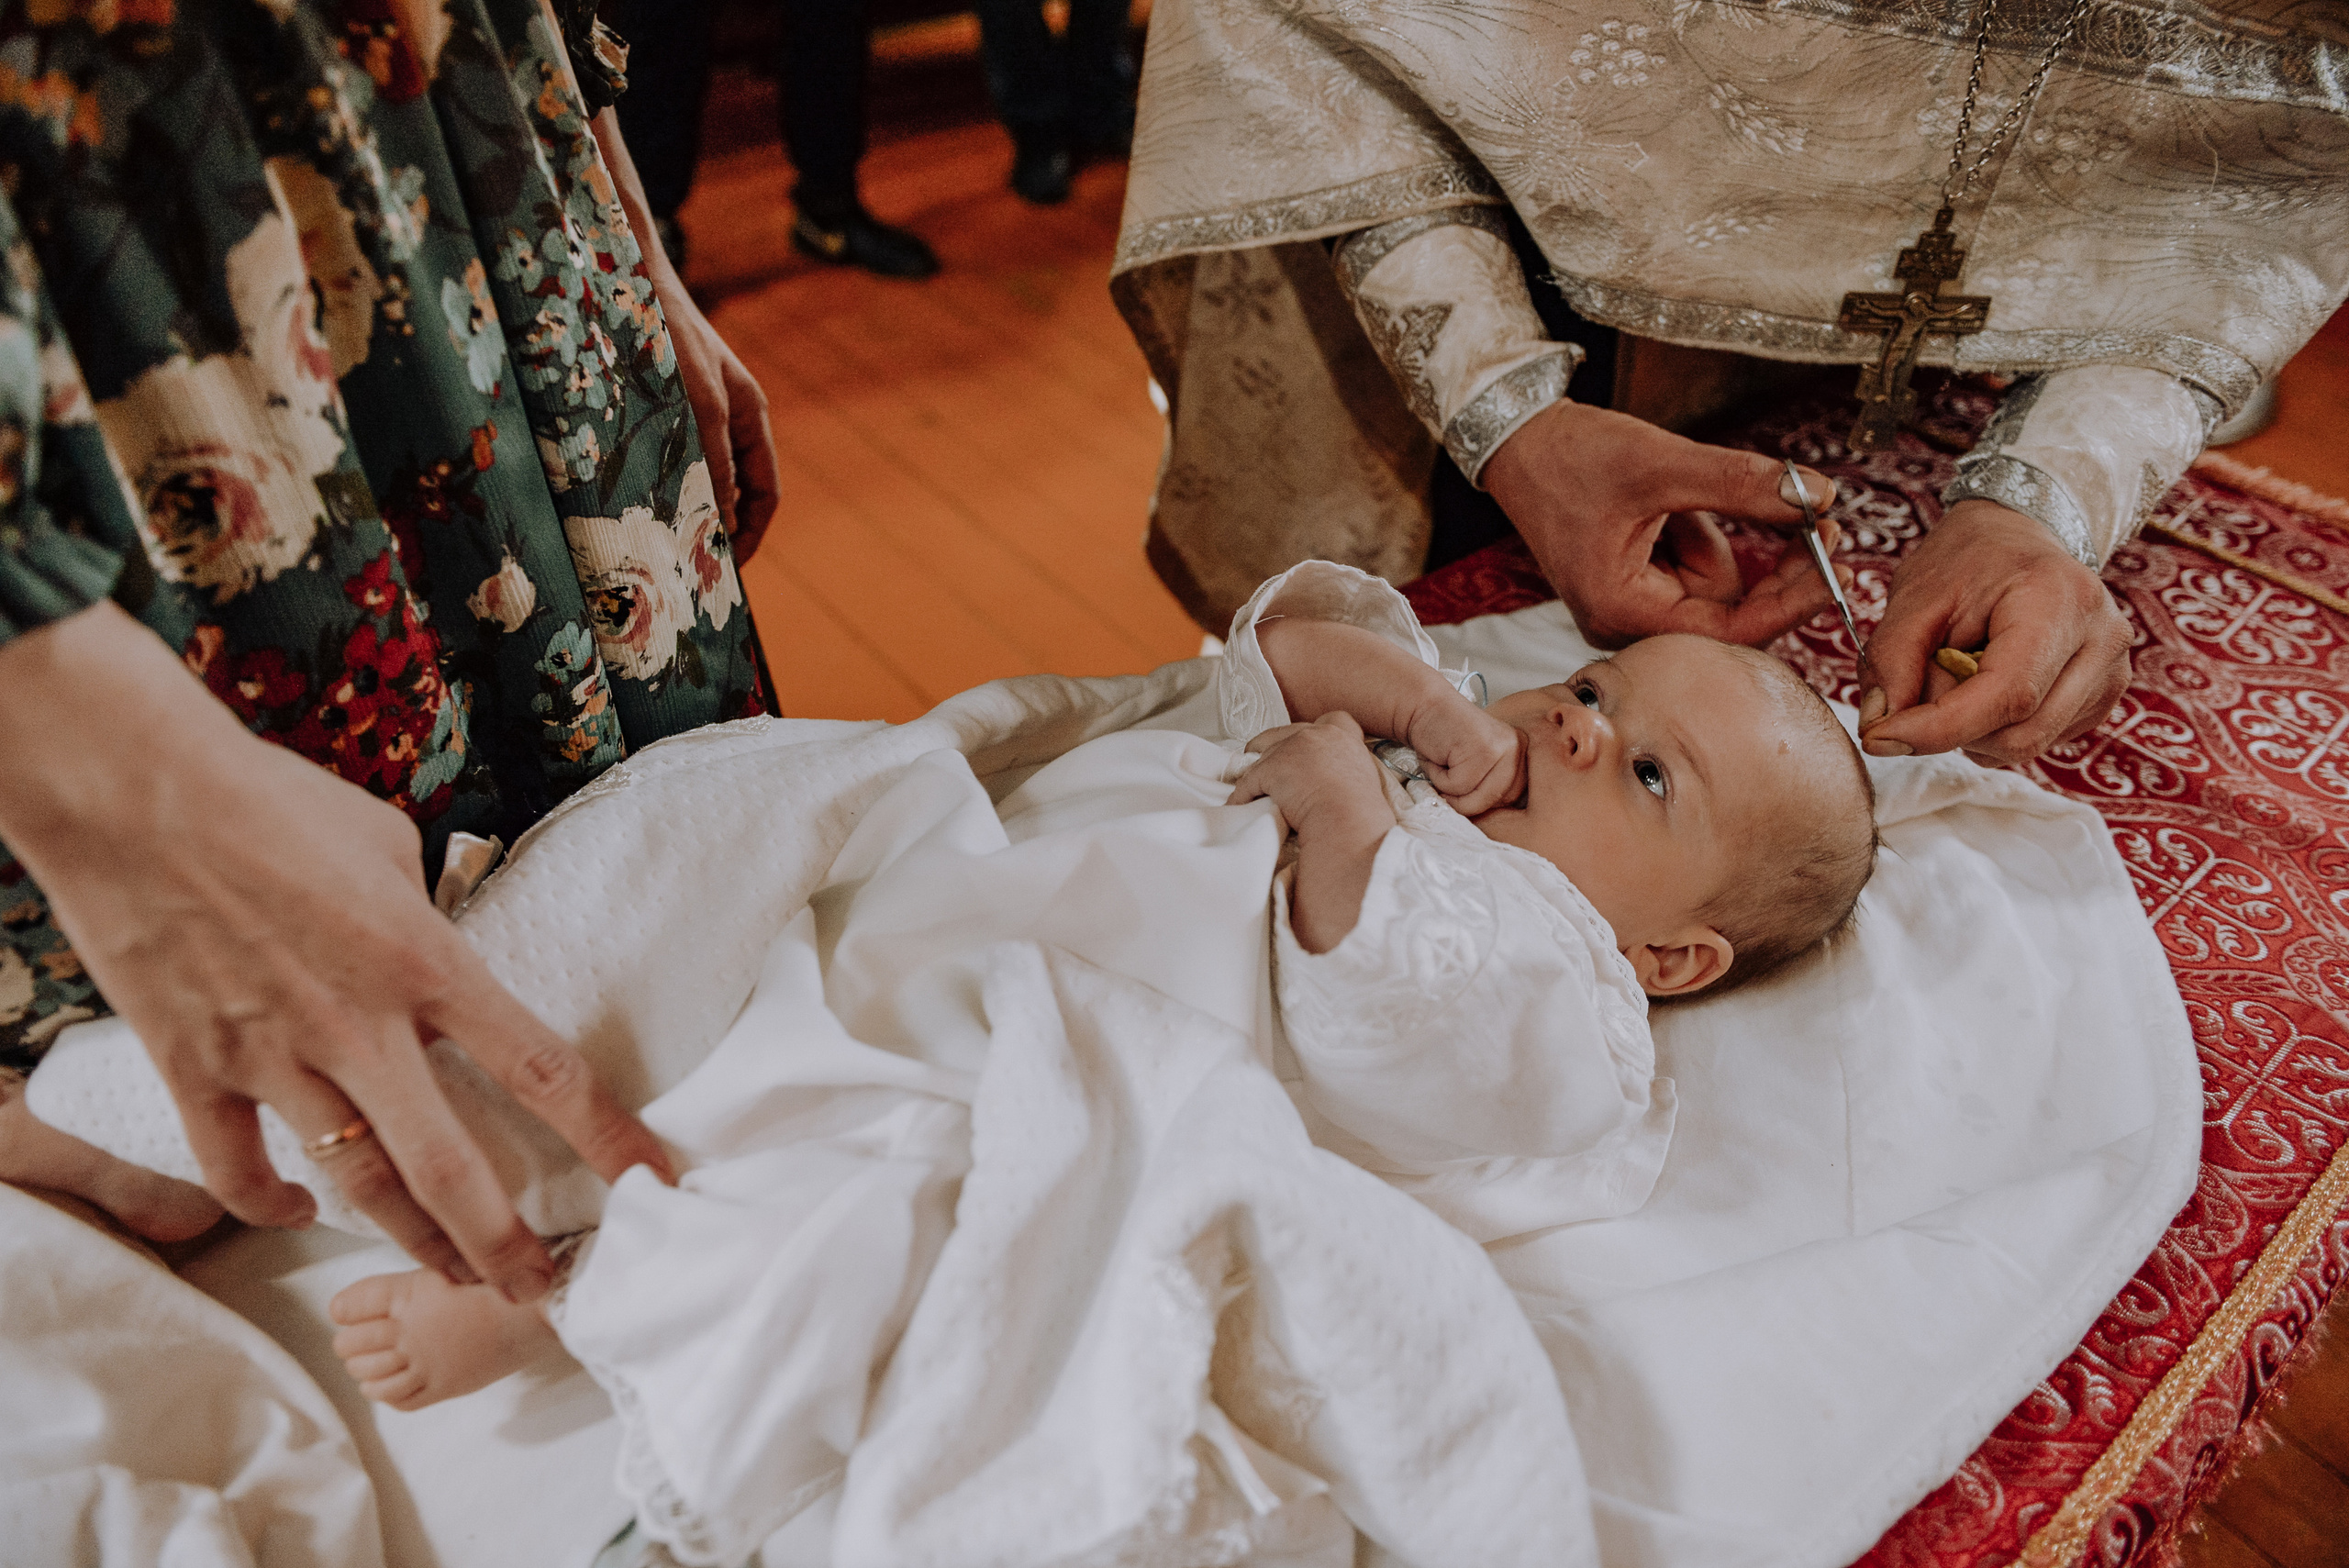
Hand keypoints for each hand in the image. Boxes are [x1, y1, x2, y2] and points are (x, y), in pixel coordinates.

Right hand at [0, 604, 672, 1302]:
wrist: (134, 792)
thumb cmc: (270, 799)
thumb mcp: (387, 846)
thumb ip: (423, 914)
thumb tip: (439, 942)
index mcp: (426, 963)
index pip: (541, 1067)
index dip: (605, 1135)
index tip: (648, 1181)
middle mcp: (361, 1027)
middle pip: (451, 1167)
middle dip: (503, 1244)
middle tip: (541, 1290)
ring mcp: (275, 1057)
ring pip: (358, 1184)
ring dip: (411, 1241)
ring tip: (451, 1277)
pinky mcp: (196, 1069)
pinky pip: (239, 1168)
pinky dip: (271, 1205)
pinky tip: (301, 1217)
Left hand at [592, 110, 779, 560]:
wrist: (621, 273)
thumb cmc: (667, 330)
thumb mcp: (698, 400)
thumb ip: (714, 457)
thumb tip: (720, 517)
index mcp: (750, 417)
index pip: (766, 493)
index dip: (752, 536)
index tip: (727, 570)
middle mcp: (726, 420)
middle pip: (734, 493)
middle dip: (716, 531)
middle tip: (686, 570)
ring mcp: (694, 415)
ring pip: (697, 480)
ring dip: (682, 513)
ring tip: (657, 546)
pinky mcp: (659, 411)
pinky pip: (666, 462)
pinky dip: (657, 489)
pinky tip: (632, 506)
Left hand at [1229, 714, 1395, 952]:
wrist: (1348, 825)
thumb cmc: (1359, 813)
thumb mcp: (1361, 777)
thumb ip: (1344, 766)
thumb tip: (1327, 777)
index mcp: (1343, 734)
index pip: (1328, 720)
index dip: (1310, 734)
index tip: (1301, 747)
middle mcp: (1316, 733)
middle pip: (1285, 735)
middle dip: (1274, 750)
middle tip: (1270, 771)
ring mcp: (1292, 749)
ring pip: (1265, 759)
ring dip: (1259, 776)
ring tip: (1255, 793)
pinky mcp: (1271, 770)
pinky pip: (1248, 783)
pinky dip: (1243, 796)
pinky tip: (1239, 806)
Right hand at [1403, 690, 1524, 814]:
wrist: (1422, 708)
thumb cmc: (1444, 742)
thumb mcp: (1477, 768)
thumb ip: (1491, 788)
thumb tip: (1495, 826)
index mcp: (1524, 755)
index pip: (1510, 801)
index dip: (1480, 797)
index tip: (1463, 776)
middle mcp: (1520, 750)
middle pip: (1495, 803)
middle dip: (1464, 796)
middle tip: (1451, 768)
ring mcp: (1505, 748)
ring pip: (1477, 799)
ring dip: (1450, 788)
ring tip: (1447, 761)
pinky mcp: (1484, 749)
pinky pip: (1458, 786)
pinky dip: (1439, 776)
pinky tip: (1440, 754)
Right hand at [1482, 401, 1848, 648]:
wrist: (1520, 441)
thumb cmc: (1571, 455)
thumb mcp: (1663, 463)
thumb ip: (1744, 484)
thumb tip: (1822, 498)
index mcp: (1620, 610)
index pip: (1728, 629)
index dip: (1791, 602)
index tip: (1841, 568)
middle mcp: (1623, 623)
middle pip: (1727, 611)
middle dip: (1761, 564)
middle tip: (1814, 516)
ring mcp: (1629, 607)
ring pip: (1716, 588)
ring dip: (1718, 539)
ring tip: (1678, 499)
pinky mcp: (1637, 586)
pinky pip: (1695, 572)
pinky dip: (1700, 536)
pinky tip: (1671, 508)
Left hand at [1855, 500, 2130, 764]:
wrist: (2018, 537)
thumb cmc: (1967, 561)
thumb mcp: (1914, 595)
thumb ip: (1890, 662)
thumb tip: (1881, 730)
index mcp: (2061, 600)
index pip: (2008, 694)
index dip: (1939, 728)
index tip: (1879, 737)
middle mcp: (2103, 640)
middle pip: (2019, 732)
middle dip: (1952, 728)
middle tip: (1919, 689)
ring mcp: (2112, 673)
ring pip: (2027, 745)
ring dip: (1972, 731)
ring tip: (1956, 676)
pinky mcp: (2104, 697)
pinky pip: (2038, 740)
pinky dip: (1995, 729)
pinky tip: (1985, 685)